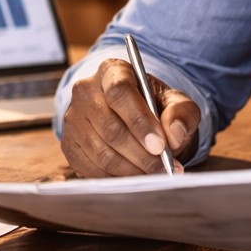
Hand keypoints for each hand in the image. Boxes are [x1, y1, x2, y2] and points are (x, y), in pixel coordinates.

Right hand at [61, 58, 199, 176]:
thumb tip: (174, 133)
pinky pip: (92, 169)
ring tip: (156, 174)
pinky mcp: (69, 145)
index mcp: (111, 71)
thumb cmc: (153, 106)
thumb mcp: (175, 102)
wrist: (132, 117)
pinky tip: (136, 177)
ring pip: (102, 153)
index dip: (140, 122)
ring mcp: (73, 119)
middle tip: (166, 168)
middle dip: (142, 155)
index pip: (120, 93)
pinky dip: (118, 178)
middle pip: (111, 128)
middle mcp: (85, 91)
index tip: (161, 146)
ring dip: (133, 170)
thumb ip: (181, 112)